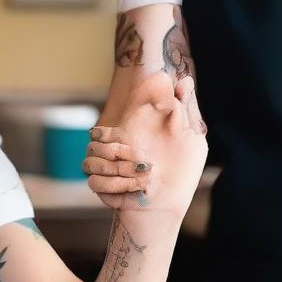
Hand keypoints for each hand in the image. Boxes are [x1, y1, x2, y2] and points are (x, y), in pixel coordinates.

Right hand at [82, 72, 206, 214]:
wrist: (170, 203)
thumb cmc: (183, 168)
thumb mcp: (191, 135)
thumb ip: (185, 107)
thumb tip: (184, 79)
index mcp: (129, 131)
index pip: (106, 123)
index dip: (111, 131)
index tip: (131, 143)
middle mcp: (113, 147)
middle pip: (94, 140)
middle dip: (118, 154)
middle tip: (145, 165)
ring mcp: (104, 168)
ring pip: (90, 161)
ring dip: (119, 173)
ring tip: (143, 181)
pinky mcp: (101, 187)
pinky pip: (94, 183)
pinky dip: (114, 187)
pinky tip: (135, 191)